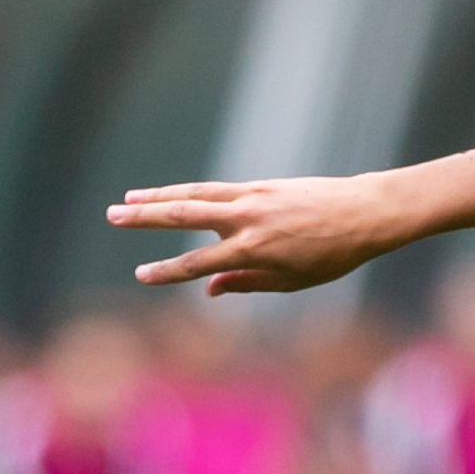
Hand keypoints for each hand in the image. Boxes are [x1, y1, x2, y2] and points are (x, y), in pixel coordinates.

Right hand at [107, 176, 400, 294]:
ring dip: (157, 197)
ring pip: (193, 194)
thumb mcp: (291, 280)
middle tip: (111, 215)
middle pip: (183, 216)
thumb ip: (246, 283)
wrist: (363, 213)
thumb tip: (209, 287)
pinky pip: (215, 188)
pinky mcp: (258, 186)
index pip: (197, 264)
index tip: (140, 274)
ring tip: (127, 200)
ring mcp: (250, 198)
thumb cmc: (332, 255)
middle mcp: (245, 220)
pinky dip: (189, 190)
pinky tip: (172, 194)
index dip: (166, 271)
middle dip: (145, 218)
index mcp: (253, 251)